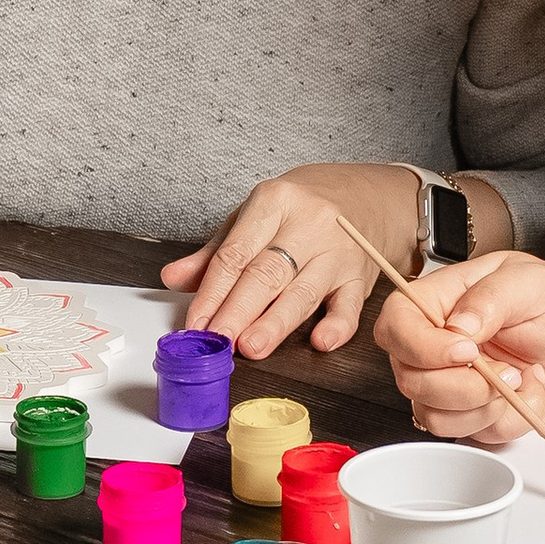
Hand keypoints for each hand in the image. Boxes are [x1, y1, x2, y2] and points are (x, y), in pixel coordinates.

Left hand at [163, 165, 494, 360]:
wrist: (371, 197)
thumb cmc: (305, 208)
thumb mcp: (256, 216)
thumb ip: (215, 251)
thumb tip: (173, 278)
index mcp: (275, 201)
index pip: (236, 253)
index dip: (212, 291)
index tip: (195, 323)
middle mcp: (309, 224)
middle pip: (267, 273)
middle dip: (238, 310)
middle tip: (217, 340)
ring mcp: (338, 252)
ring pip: (303, 291)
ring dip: (276, 322)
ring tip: (252, 346)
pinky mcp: (362, 277)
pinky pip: (351, 305)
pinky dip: (337, 325)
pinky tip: (321, 340)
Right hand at [375, 252, 544, 449]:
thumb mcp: (531, 282)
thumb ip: (492, 298)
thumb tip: (458, 327)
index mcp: (436, 303)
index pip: (395, 328)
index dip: (421, 347)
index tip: (466, 351)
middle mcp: (433, 347)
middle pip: (412, 381)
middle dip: (465, 387)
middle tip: (508, 370)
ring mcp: (449, 384)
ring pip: (436, 417)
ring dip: (486, 407)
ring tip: (519, 378)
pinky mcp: (472, 413)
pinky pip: (474, 434)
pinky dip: (510, 419)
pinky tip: (527, 391)